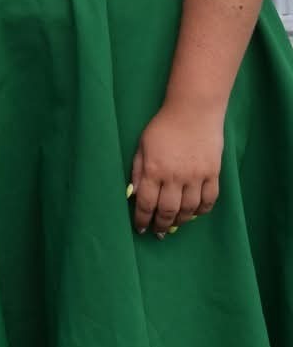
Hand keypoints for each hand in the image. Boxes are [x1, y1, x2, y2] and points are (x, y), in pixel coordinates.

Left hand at [130, 102, 223, 235]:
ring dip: (181, 220)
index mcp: (154, 170)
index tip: (140, 229)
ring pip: (190, 209)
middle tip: (158, 233)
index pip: (147, 203)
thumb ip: (138, 172)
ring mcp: (196, 177)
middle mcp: (175, 177)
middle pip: (168, 210)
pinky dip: (202, 211)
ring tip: (174, 225)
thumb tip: (133, 195)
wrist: (193, 112)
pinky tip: (194, 214)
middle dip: (161, 225)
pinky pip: (209, 200)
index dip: (142, 220)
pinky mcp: (213, 174)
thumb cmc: (162, 128)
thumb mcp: (142, 147)